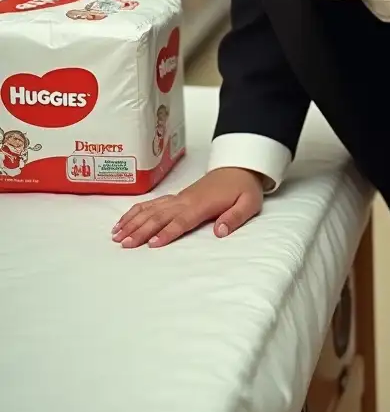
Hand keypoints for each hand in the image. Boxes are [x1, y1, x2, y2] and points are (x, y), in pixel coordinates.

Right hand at [112, 168, 264, 248]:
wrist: (240, 167)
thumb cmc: (244, 187)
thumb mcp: (249, 202)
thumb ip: (235, 217)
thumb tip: (219, 231)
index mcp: (203, 204)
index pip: (182, 221)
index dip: (167, 232)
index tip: (152, 244)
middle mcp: (186, 200)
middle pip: (160, 216)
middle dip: (141, 230)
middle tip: (124, 244)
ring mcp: (179, 197)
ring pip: (152, 209)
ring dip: (134, 221)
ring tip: (117, 235)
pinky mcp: (176, 197)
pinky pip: (153, 203)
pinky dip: (137, 211)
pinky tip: (124, 220)